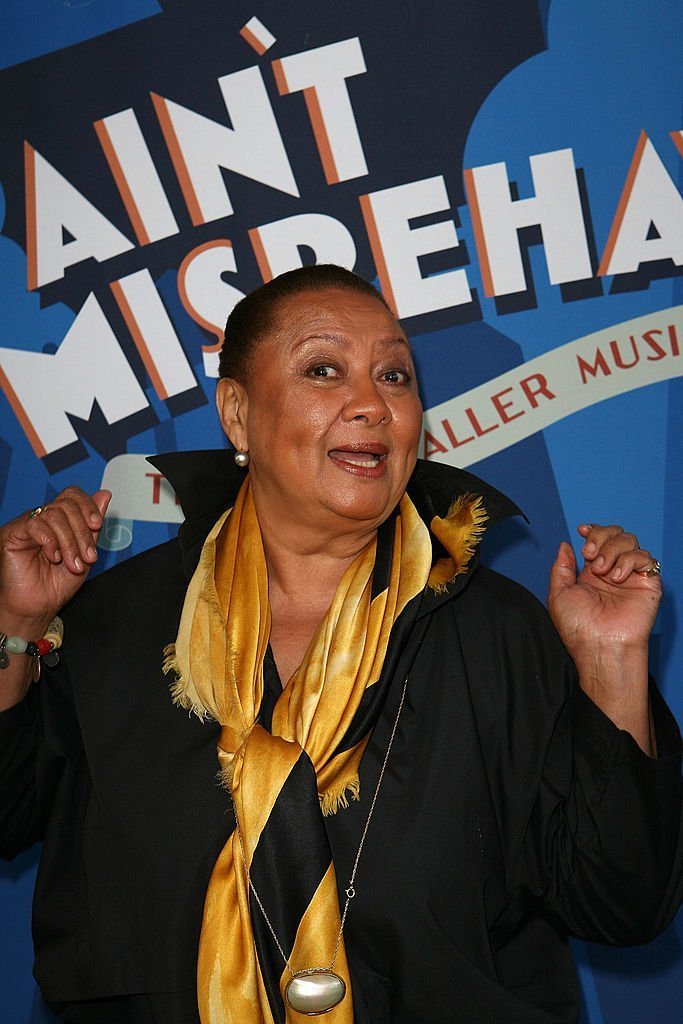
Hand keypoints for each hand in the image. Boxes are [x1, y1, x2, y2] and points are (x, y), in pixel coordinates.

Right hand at [0, 487, 110, 627]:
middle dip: (82, 532)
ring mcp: (27, 525)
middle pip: (67, 505)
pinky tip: (53, 557)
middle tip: (88, 557)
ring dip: (69, 542)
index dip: (88, 505)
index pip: (72, 495)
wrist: (38, 606)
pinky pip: (34, 524)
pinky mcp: (12, 533)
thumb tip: (104, 494)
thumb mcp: (84, 553)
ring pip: (54, 514)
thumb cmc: (57, 583)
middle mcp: (42, 519)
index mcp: (60, 520)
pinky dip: (50, 541)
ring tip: (72, 564)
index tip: (97, 525)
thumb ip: (93, 526)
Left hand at [547, 523, 660, 658]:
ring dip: (612, 550)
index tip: (581, 530)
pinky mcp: (648, 583)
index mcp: (591, 573)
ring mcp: (630, 576)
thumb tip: (565, 545)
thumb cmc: (578, 628)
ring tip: (602, 571)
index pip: (598, 539)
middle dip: (600, 536)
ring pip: (629, 541)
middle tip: (590, 554)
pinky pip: (645, 557)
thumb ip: (561, 567)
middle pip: (615, 534)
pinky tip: (618, 577)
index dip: (592, 530)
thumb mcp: (559, 593)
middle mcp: (612, 572)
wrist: (600, 646)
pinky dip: (629, 561)